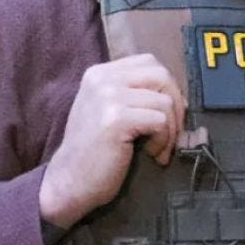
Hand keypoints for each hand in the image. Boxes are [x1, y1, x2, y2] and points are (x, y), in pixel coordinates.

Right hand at [39, 54, 184, 228]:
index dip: (167, 87)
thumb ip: (131, 95)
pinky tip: (153, 154)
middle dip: (176, 105)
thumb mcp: (107, 111)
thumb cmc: (92, 153)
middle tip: (172, 133)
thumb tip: (176, 94)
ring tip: (159, 149)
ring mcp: (108, 96)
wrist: (68, 182)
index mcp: (99, 73)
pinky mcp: (116, 118)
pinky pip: (160, 121)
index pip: (149, 62)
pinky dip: (163, 141)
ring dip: (171, 130)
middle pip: (161, 75)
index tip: (168, 114)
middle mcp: (102, 79)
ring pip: (165, 101)